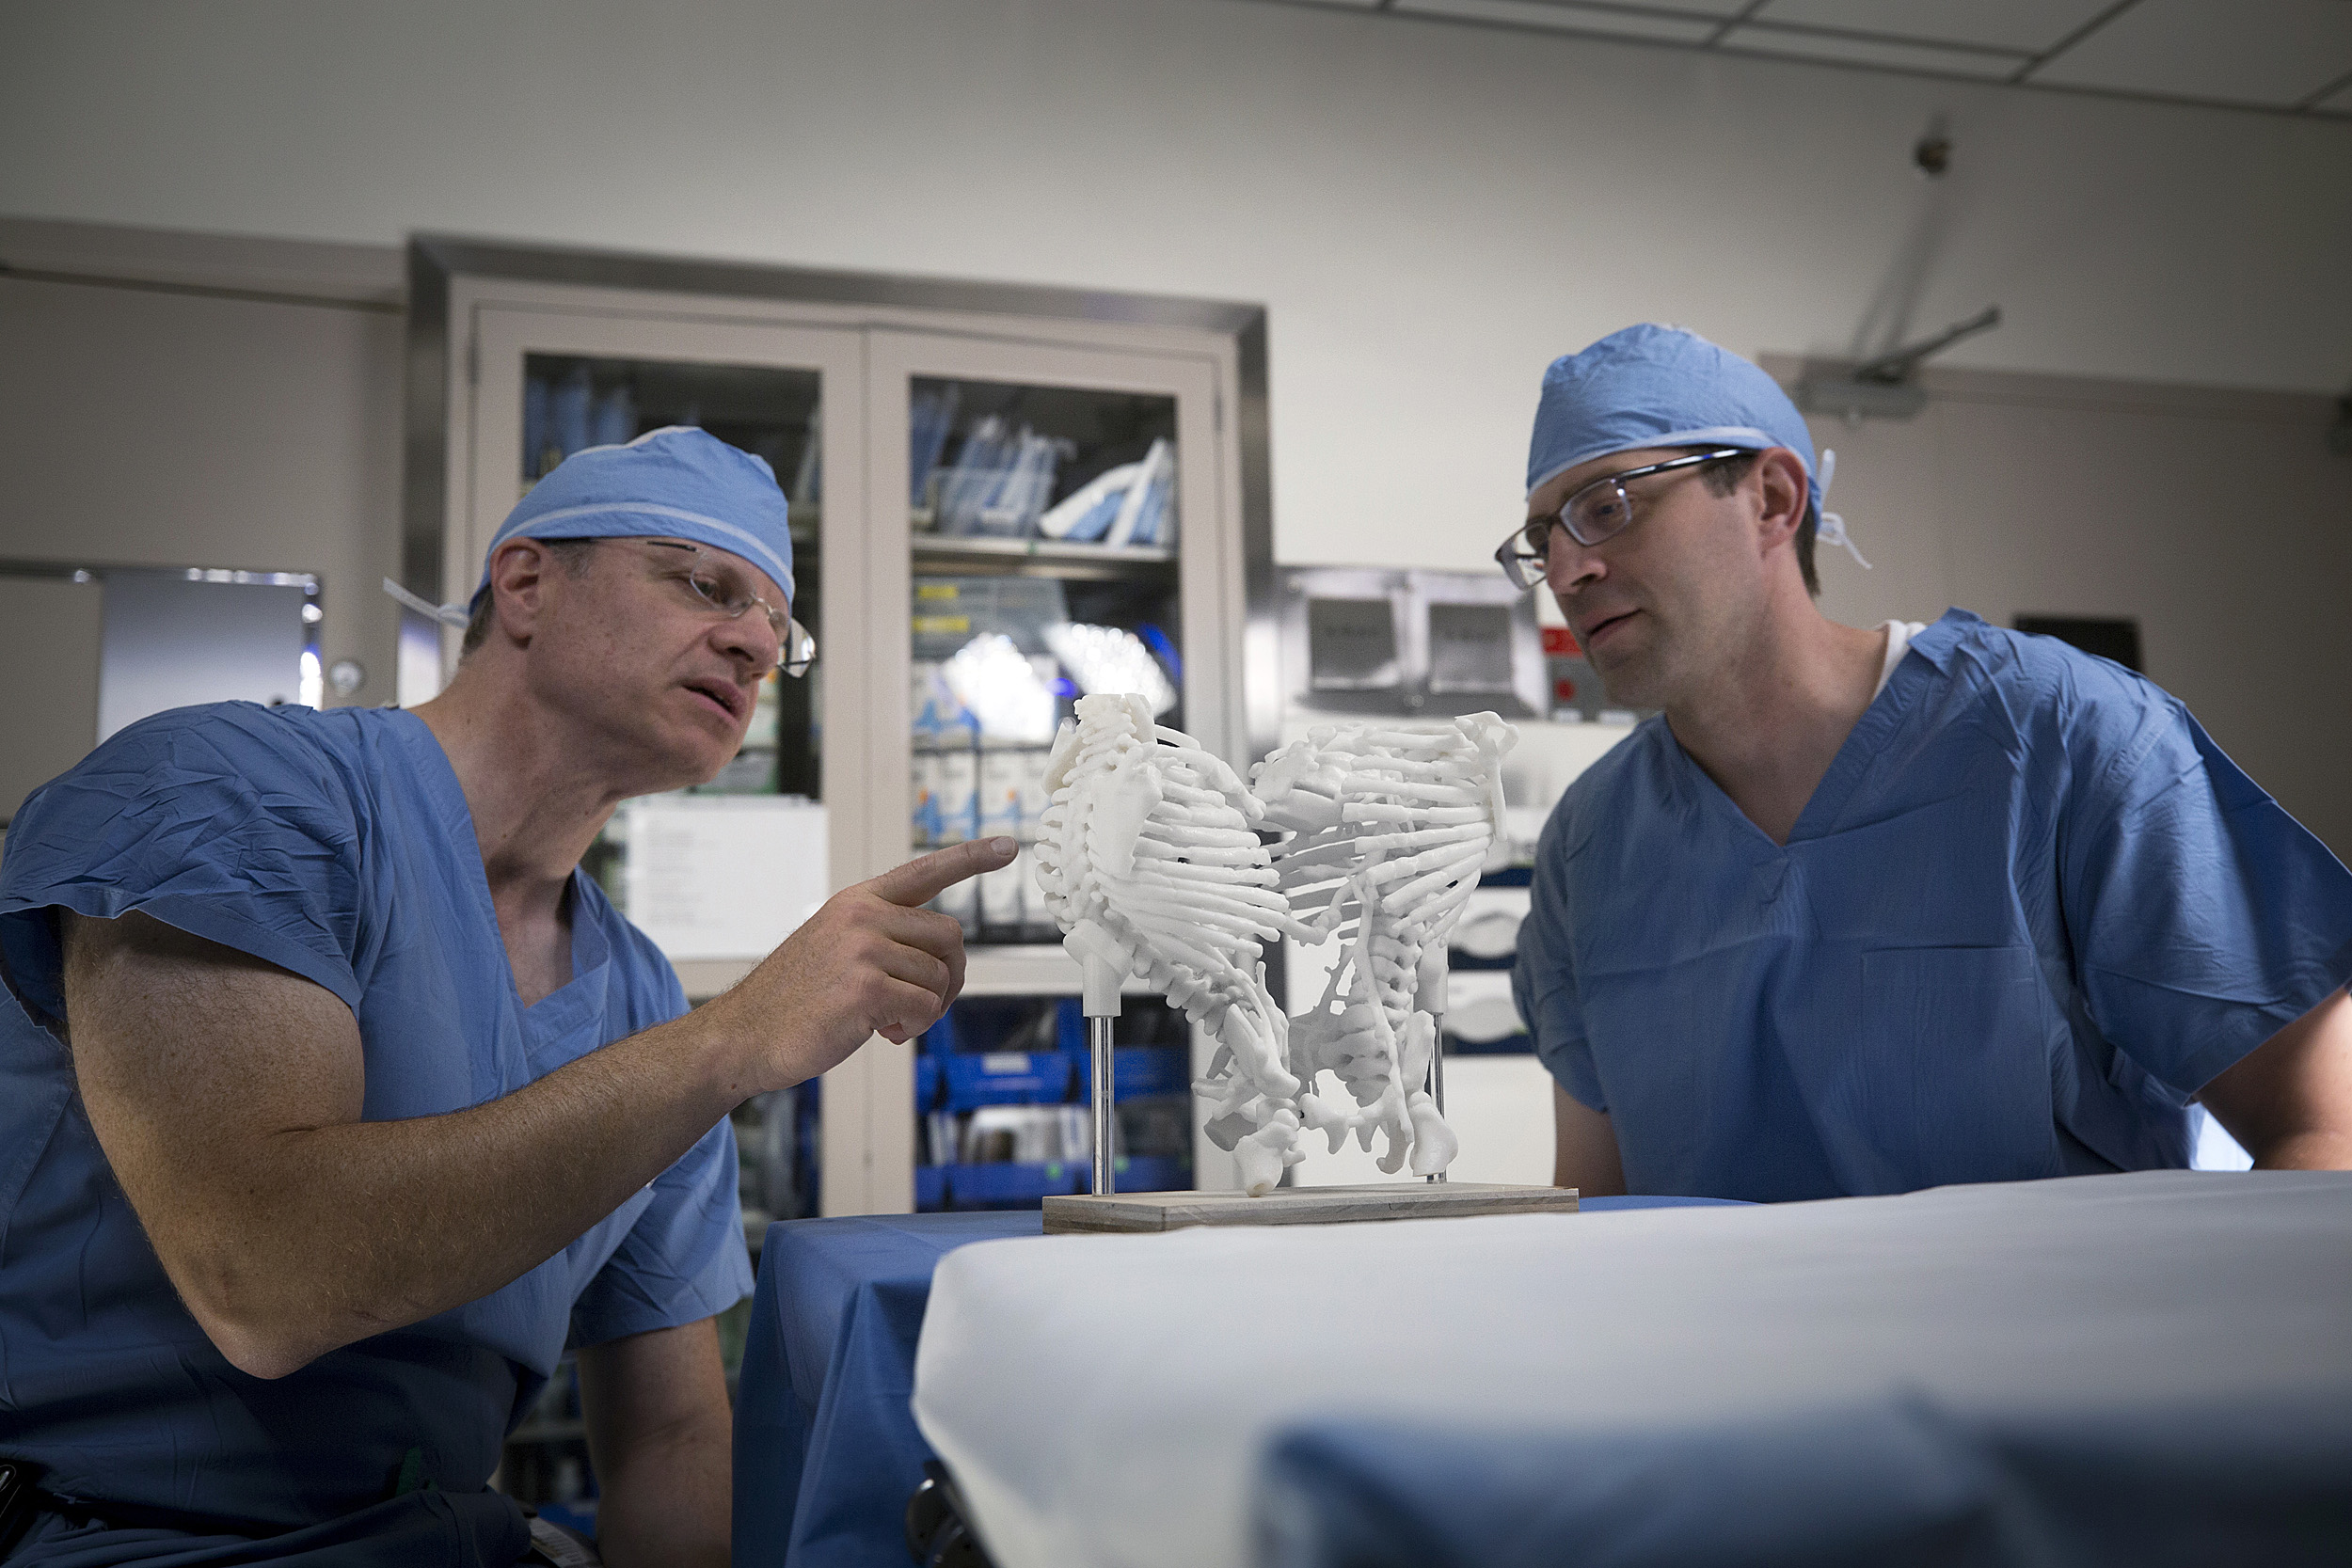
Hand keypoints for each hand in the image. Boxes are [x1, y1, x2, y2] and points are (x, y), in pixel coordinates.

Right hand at [718, 837, 1015, 1090]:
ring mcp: (864, 949)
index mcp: (858, 901)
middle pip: (950, 937)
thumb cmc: (795, 999)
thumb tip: (942, 959)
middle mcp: (863, 916)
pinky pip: (925, 1008)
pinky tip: (880, 1032)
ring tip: (888, 1020)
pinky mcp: (866, 987)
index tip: (1008, 846)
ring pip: (940, 977)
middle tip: (921, 1004)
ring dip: (926, 1010)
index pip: (925, 870)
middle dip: (949, 976)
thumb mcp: (836, 947)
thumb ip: (884, 938)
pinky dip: (913, 1028)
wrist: (745, 1034)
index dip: (972, 858)